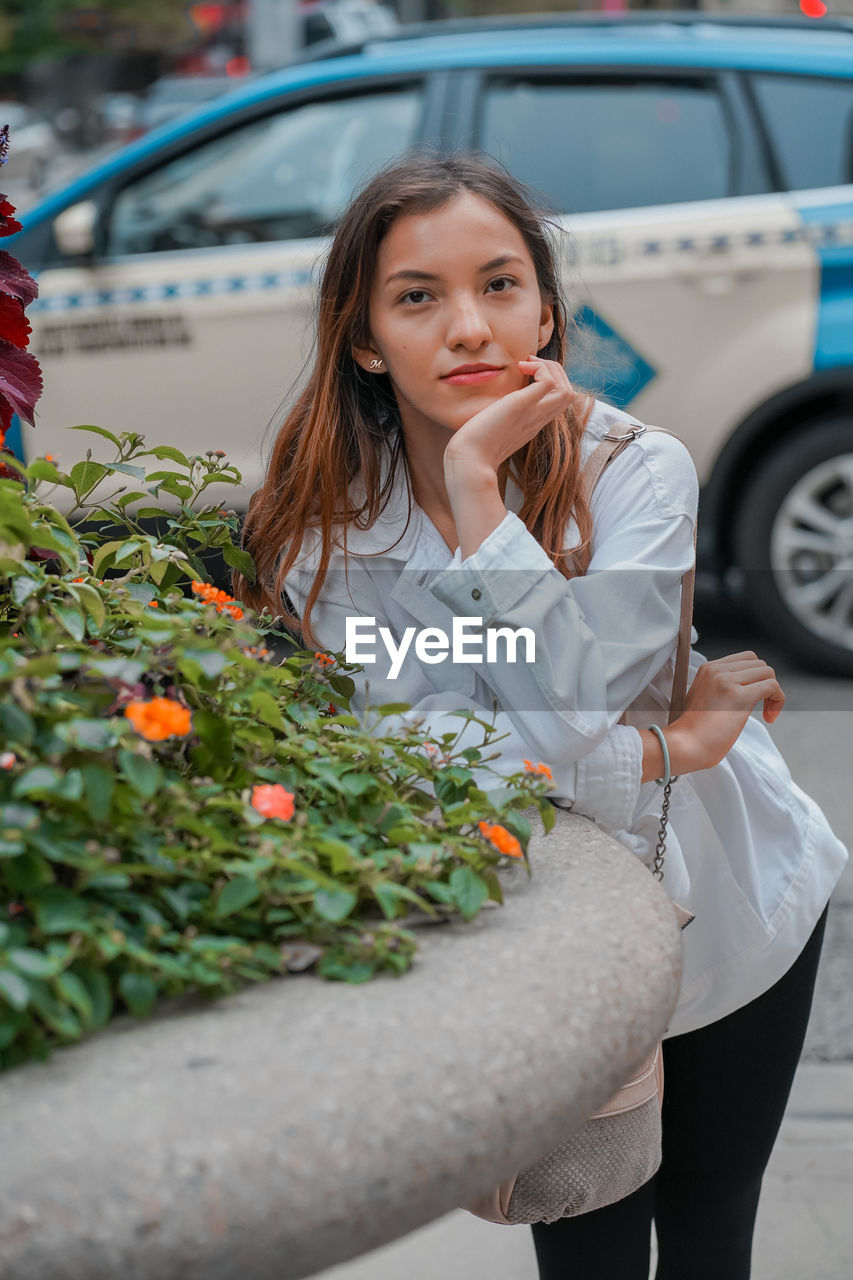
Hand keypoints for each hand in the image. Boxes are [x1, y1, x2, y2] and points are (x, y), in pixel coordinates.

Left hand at [444, 356, 577, 475]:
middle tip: (529, 364)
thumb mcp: (493, 428)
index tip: (526, 372)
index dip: (551, 381)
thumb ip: (499, 417)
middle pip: (569, 394)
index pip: (558, 402)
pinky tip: (519, 368)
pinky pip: (550, 382)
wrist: (469, 460)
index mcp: (533, 424)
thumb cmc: (473, 447)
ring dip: (551, 369)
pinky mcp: (523, 406)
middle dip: (555, 371)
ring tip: (526, 365)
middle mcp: (538, 420)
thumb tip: (489, 409)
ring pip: (567, 390)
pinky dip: (540, 369)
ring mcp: (533, 414)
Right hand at [667, 652, 785, 773]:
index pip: (746, 659)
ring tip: (767, 714)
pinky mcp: (739, 696)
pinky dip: (778, 701)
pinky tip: (770, 717)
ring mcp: (727, 681)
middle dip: (766, 685)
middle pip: (759, 664)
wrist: (684, 746)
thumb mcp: (703, 699)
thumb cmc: (693, 732)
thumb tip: (746, 691)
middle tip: (763, 708)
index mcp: (708, 669)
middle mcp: (717, 670)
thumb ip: (721, 688)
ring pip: (768, 672)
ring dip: (774, 693)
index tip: (753, 699)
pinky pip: (772, 686)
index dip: (756, 678)